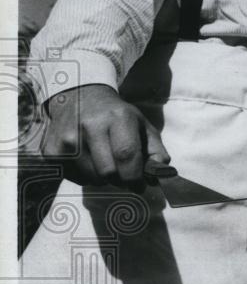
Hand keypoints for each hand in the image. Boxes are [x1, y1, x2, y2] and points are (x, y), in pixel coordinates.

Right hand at [41, 84, 169, 191]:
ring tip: (105, 162)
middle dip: (120, 180)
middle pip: (108, 172)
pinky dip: (85, 177)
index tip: (140, 186)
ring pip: (91, 178)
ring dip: (103, 179)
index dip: (135, 177)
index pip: (126, 155)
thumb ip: (156, 151)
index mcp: (117, 117)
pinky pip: (74, 178)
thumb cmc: (117, 116)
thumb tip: (158, 177)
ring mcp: (66, 138)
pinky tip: (88, 160)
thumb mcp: (142, 125)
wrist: (79, 96)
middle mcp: (89, 126)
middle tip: (124, 174)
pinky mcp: (51, 150)